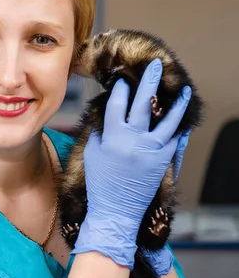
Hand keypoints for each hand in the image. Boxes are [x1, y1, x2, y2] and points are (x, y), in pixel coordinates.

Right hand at [72, 59, 191, 268]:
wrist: (115, 211)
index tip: (123, 80)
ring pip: (169, 121)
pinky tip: (185, 120)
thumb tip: (106, 114)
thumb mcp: (92, 155)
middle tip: (156, 66)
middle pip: (144, 104)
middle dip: (150, 82)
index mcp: (113, 137)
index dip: (120, 89)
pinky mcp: (162, 162)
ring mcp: (151, 151)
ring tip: (185, 90)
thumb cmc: (100, 183)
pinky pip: (175, 141)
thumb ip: (99, 132)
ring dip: (178, 104)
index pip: (118, 104)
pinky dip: (181, 129)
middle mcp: (134, 140)